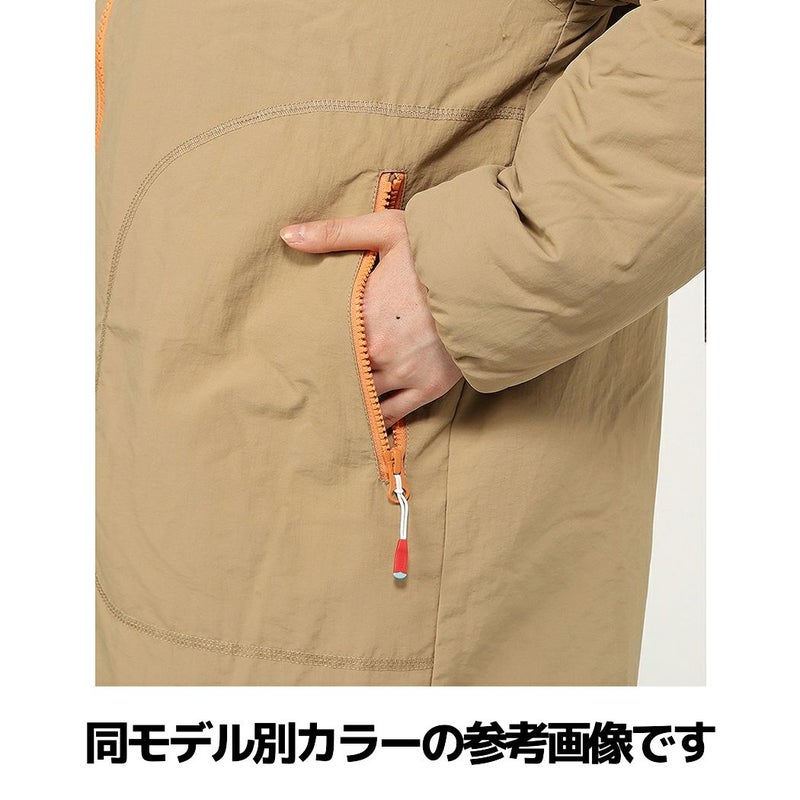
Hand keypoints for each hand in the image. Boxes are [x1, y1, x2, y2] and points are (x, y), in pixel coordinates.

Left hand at [280, 210, 461, 426]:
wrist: (490, 278)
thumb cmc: (435, 253)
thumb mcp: (386, 231)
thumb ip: (335, 234)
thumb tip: (287, 236)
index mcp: (362, 317)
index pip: (321, 344)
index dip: (310, 350)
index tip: (298, 353)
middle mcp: (379, 353)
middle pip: (341, 375)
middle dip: (330, 376)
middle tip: (310, 382)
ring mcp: (404, 374)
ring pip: (365, 397)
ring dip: (353, 397)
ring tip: (335, 399)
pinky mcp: (429, 388)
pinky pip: (394, 415)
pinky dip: (379, 417)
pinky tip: (367, 415)